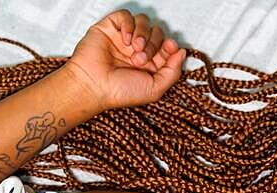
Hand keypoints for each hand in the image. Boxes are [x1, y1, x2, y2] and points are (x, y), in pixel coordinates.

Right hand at [64, 10, 185, 110]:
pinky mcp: (110, 28)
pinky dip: (129, 25)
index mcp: (150, 64)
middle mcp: (139, 50)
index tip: (170, 47)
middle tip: (142, 59)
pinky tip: (125, 40)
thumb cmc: (120, 91)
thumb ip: (173, 71)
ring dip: (143, 34)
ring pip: (144, 22)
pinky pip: (126, 16)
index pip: (167, 47)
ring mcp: (125, 38)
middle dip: (154, 44)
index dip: (171, 45)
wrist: (93, 85)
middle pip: (157, 32)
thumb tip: (182, 52)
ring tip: (134, 49)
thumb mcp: (155, 88)